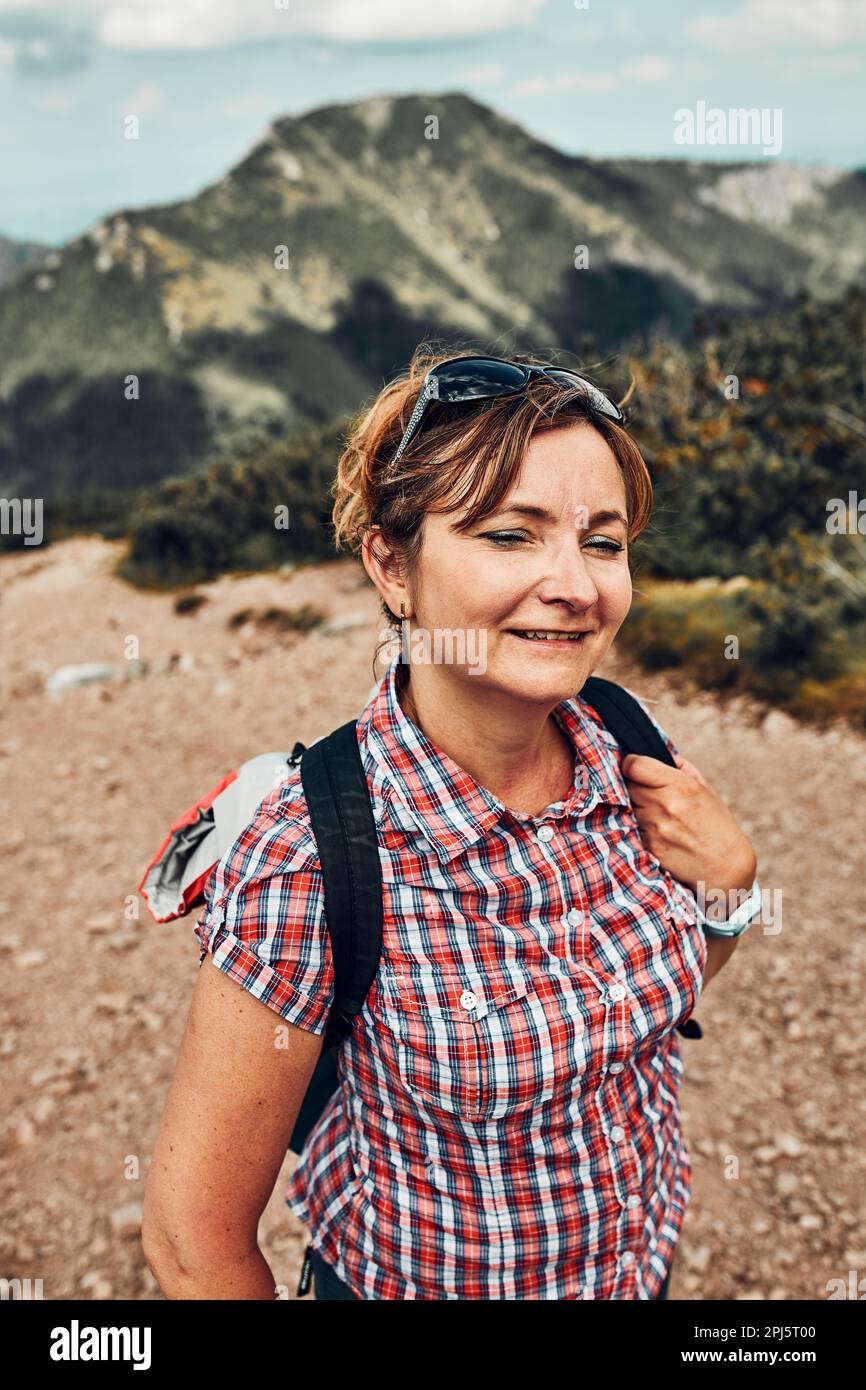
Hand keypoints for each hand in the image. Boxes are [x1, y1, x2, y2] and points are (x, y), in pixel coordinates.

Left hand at [621, 751, 756, 897]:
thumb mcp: (705, 789)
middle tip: (649, 793)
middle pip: (628, 786)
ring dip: (637, 808)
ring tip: (658, 815)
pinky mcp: (649, 847)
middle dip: (635, 786)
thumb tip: (658, 753)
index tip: (633, 766)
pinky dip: (639, 828)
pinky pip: (632, 829)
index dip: (630, 764)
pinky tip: (658, 832)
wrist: (725, 865)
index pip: (634, 766)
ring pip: (628, 808)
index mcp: (681, 785)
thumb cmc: (716, 824)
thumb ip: (680, 768)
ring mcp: (655, 828)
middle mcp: (665, 805)